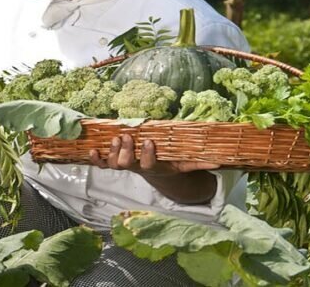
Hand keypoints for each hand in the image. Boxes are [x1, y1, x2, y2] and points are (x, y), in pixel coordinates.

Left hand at [88, 134, 219, 176]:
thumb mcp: (184, 164)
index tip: (149, 141)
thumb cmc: (170, 164)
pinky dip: (95, 160)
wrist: (155, 172)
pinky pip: (102, 165)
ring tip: (116, 138)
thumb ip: (199, 163)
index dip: (146, 155)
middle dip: (126, 151)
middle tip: (128, 137)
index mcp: (153, 167)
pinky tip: (91, 151)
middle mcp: (136, 167)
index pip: (148, 165)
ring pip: (114, 164)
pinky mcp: (113, 163)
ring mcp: (124, 165)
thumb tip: (219, 162)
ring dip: (112, 152)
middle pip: (126, 165)